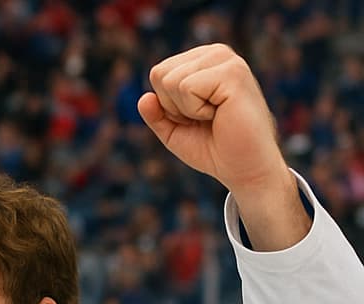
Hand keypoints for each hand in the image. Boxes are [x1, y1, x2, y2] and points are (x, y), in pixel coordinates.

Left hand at [138, 43, 308, 250]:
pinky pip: (186, 87)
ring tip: (214, 115)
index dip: (168, 105)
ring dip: (186, 109)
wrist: (243, 167)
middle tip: (205, 118)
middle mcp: (216, 53)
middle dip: (174, 106)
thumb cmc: (212, 148)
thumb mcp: (173, 130)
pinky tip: (221, 113)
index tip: (195, 116)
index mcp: (203, 61)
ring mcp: (227, 60)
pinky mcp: (233, 72)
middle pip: (160, 74)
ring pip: (171, 80)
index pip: (158, 74)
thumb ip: (155, 113)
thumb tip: (144, 98)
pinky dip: (196, 110)